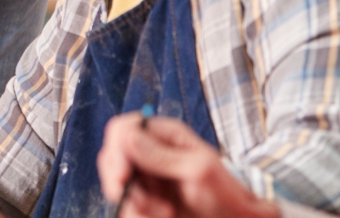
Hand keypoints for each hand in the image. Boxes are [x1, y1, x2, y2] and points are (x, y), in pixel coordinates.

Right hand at [97, 113, 279, 217]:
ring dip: (136, 204)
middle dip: (123, 184)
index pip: (123, 129)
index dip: (117, 150)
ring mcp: (147, 177)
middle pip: (112, 158)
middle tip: (144, 203)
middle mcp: (151, 153)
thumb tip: (129, 135)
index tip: (124, 176)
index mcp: (166, 136)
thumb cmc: (227, 196)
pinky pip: (126, 205)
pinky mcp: (145, 199)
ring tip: (165, 212)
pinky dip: (138, 214)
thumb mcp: (198, 171)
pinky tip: (162, 216)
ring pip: (116, 186)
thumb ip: (162, 154)